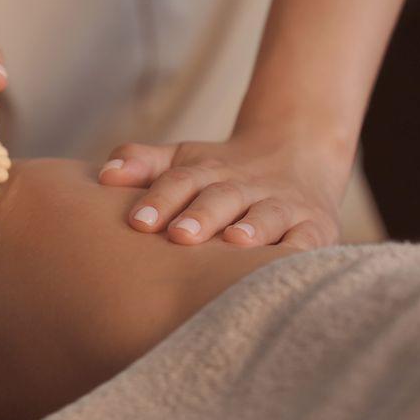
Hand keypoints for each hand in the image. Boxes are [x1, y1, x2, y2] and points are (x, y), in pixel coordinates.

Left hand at [98, 134, 348, 250]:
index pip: (181, 181)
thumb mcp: (184, 159)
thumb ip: (144, 163)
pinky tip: (286, 264)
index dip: (160, 199)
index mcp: (208, 172)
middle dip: (202, 215)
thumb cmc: (222, 173)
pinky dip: (301, 251)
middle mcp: (245, 186)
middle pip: (222, 197)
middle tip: (180, 236)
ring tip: (236, 241)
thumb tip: (104, 176)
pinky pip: (309, 240)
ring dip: (253, 227)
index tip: (138, 222)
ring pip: (267, 214)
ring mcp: (282, 205)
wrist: (300, 154)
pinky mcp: (315, 227)